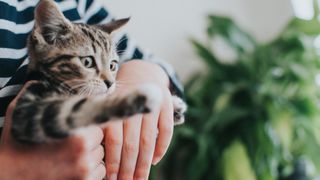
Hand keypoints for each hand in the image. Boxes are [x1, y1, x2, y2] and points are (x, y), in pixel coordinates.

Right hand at [0, 81, 104, 179]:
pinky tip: (72, 167)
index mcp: (74, 134)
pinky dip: (90, 171)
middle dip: (90, 138)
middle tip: (72, 140)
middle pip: (100, 139)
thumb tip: (39, 81)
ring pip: (100, 156)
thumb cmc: (14, 147)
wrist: (7, 178)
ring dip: (91, 154)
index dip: (89, 121)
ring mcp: (84, 172)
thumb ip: (33, 94)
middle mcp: (83, 154)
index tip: (82, 122)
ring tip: (70, 155)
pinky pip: (98, 173)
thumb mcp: (20, 115)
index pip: (98, 121)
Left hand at [104, 60, 173, 178]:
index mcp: (115, 107)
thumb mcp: (109, 105)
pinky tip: (154, 161)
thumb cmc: (120, 96)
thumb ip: (107, 127)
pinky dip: (162, 147)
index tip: (112, 178)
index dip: (114, 161)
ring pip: (149, 141)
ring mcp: (152, 105)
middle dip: (129, 168)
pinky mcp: (166, 105)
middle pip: (132, 144)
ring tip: (140, 179)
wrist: (142, 72)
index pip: (115, 140)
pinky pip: (166, 131)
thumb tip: (101, 160)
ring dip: (144, 164)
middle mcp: (134, 106)